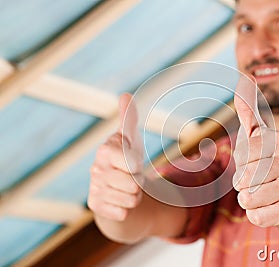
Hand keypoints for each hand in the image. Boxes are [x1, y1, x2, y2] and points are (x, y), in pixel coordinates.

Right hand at [88, 93, 143, 220]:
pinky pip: (124, 213)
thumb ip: (129, 118)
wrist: (116, 187)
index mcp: (105, 149)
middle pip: (135, 184)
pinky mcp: (96, 207)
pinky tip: (118, 201)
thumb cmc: (125, 160)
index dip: (138, 165)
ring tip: (125, 188)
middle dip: (139, 183)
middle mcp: (96, 169)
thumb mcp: (130, 139)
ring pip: (132, 200)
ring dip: (134, 196)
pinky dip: (126, 210)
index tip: (131, 162)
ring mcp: (94, 189)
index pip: (133, 163)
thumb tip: (125, 95)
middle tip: (130, 177)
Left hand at [232, 77, 278, 226]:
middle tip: (263, 181)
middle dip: (245, 184)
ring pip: (246, 199)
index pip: (240, 157)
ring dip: (251, 200)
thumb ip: (249, 112)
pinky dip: (259, 215)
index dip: (243, 164)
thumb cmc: (271, 163)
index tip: (258, 162)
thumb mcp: (260, 137)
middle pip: (241, 179)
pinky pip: (255, 217)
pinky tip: (273, 208)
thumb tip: (243, 79)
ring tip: (267, 194)